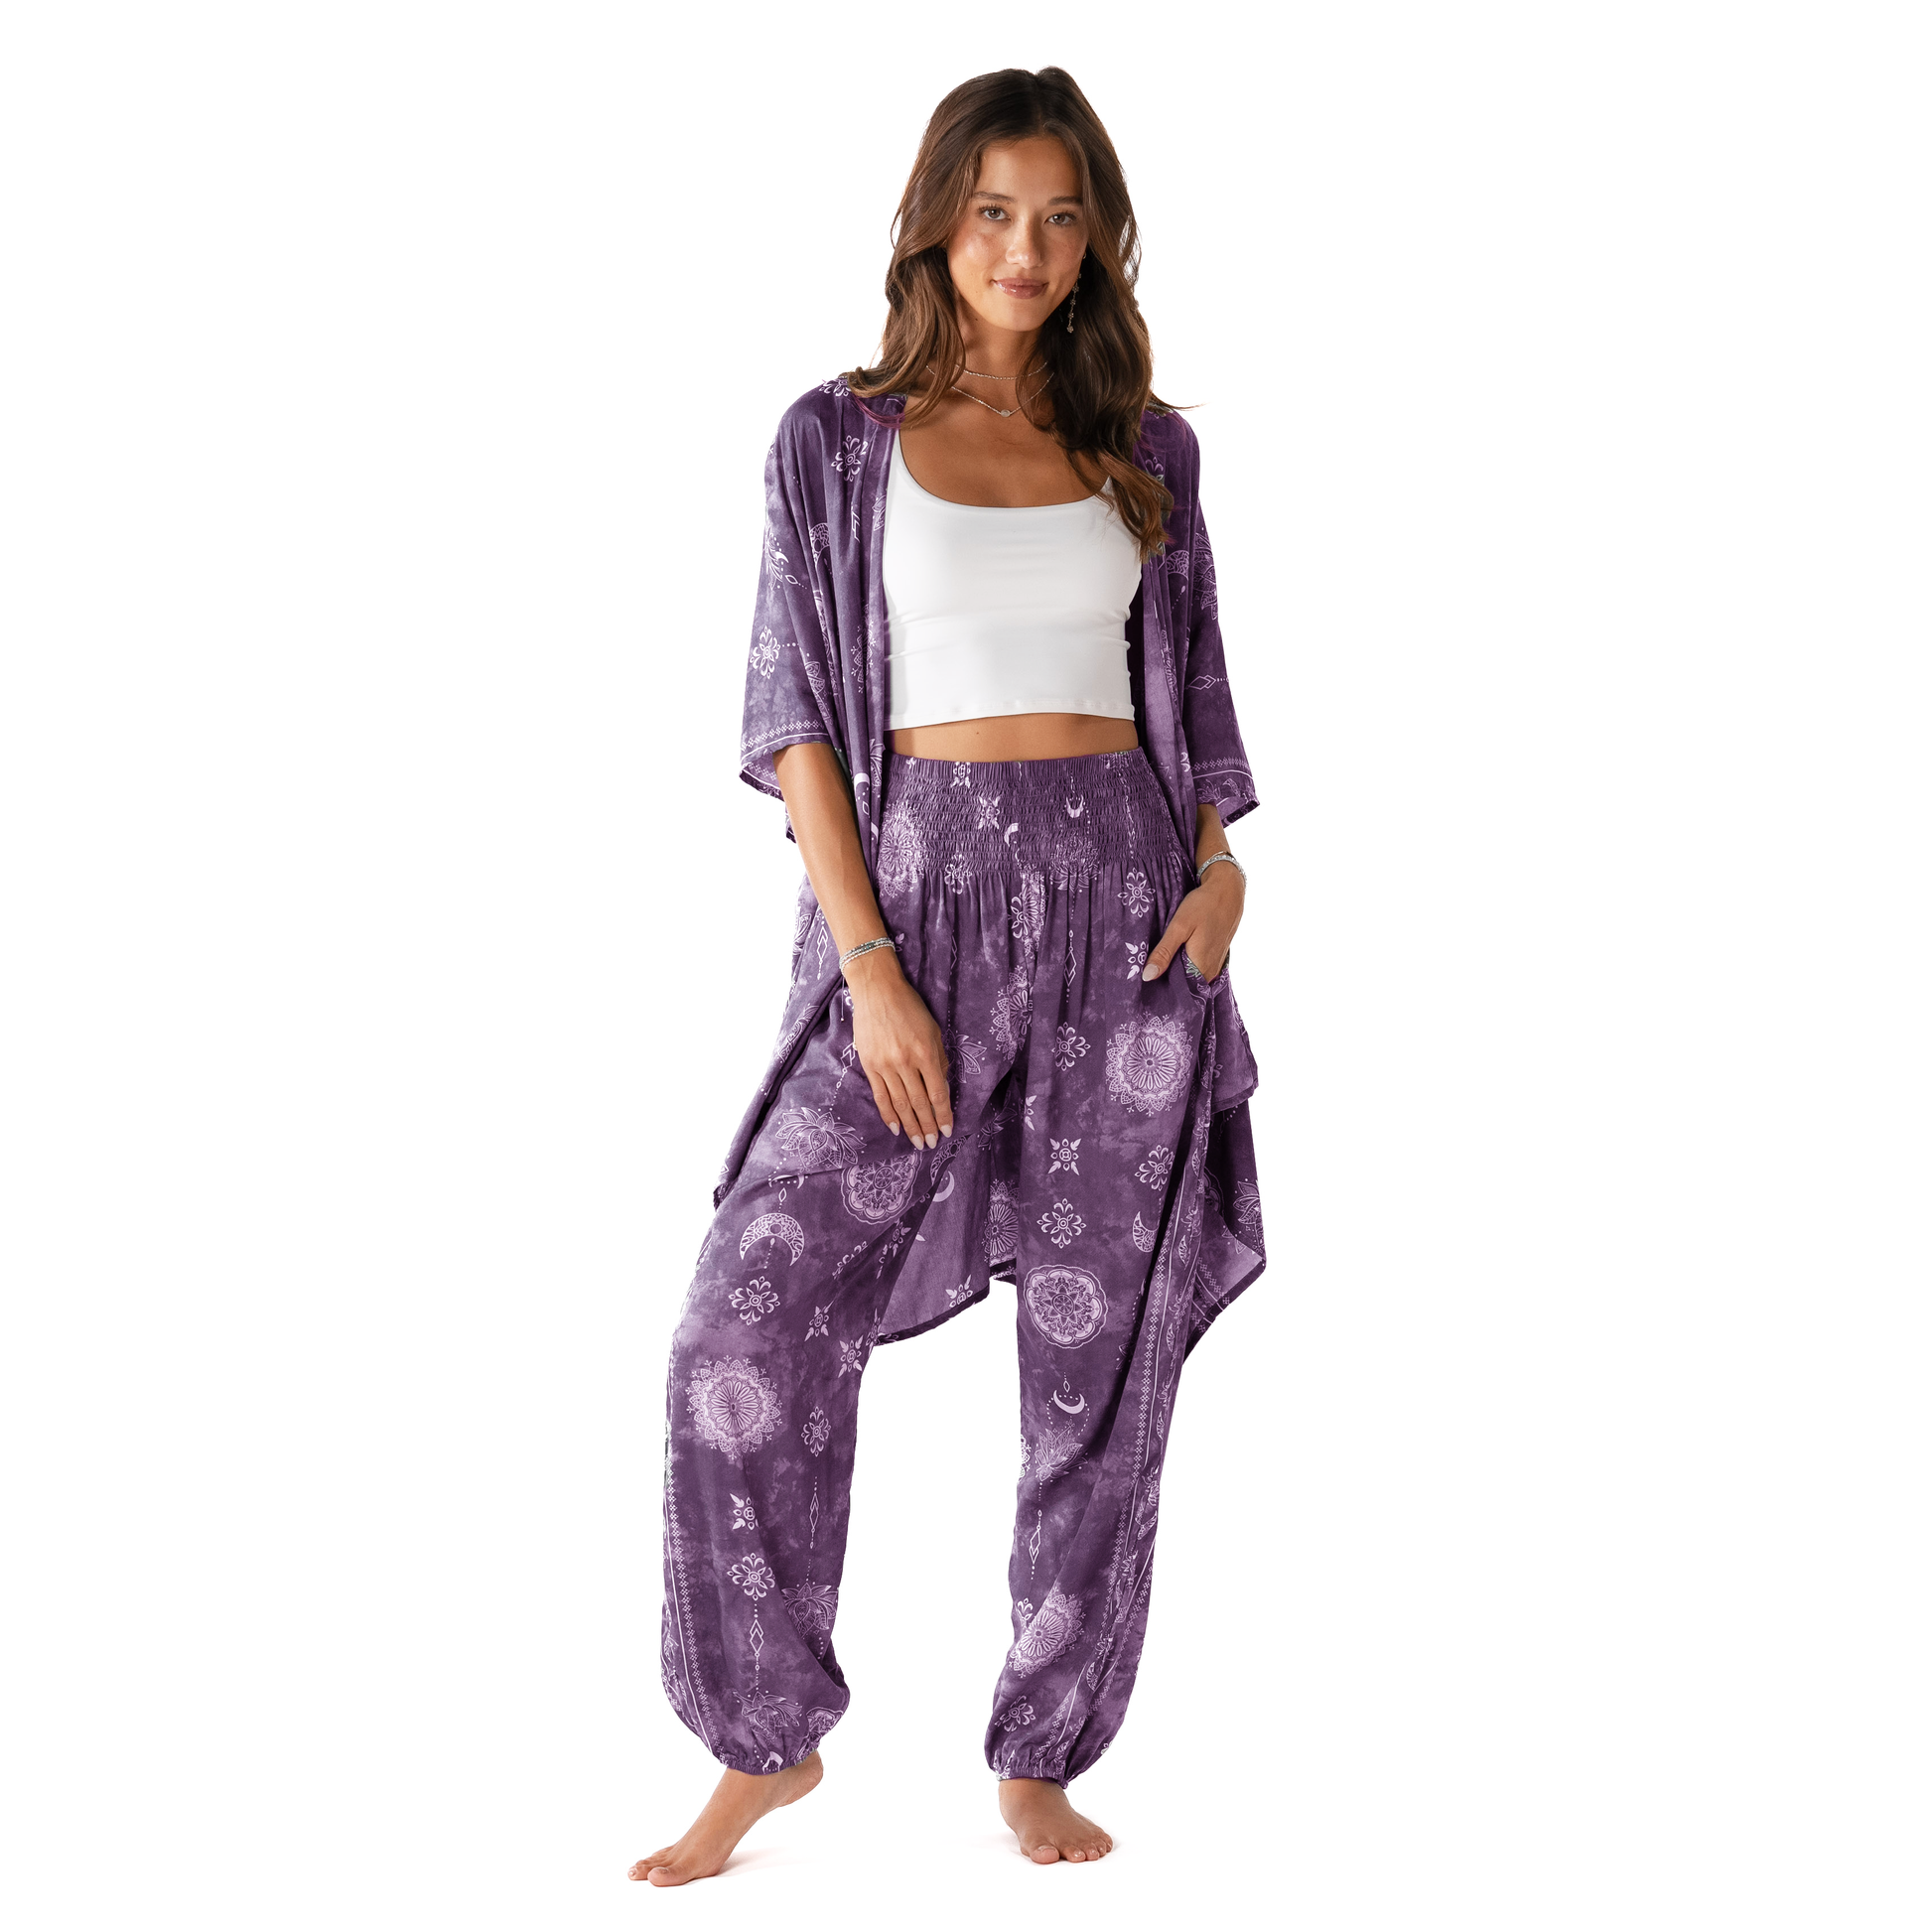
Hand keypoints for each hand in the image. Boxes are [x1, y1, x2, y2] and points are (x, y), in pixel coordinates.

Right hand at [844, 948, 952, 1147]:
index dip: (944, 1114)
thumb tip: (940, 1086)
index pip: (937, 1093)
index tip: (948, 1130)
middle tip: (931, 1143)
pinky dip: (889, 1114)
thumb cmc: (910, 1007)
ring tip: (917, 1142)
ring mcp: (885, 1065)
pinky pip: (880, 1096)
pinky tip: (896, 1128)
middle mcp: (906, 1062)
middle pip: (919, 1103)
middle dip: (927, 1126)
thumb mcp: (934, 1030)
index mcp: (926, 1053)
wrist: (877, 991)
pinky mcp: (869, 1065)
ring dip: (910, 1126)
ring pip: (900, 1104)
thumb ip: (938, 1059)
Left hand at [1142, 862, 1243, 983]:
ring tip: (1158, 960)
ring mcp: (1215, 966)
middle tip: (1146, 969)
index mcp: (1200, 968)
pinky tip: (1175, 953)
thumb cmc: (1203, 906)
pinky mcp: (1216, 958)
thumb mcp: (1179, 927)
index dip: (1160, 987)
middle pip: (1183, 984)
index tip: (1144, 981)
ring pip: (1190, 975)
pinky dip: (1185, 963)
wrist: (1228, 891)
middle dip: (1166, 978)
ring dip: (1175, 969)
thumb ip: (1164, 952)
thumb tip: (1147, 977)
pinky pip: (1197, 968)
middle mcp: (1209, 972)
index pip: (1176, 990)